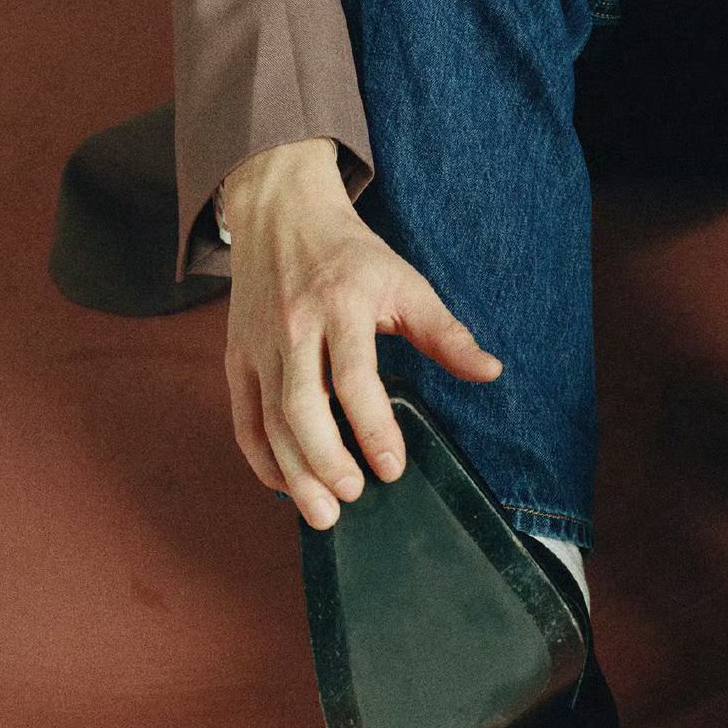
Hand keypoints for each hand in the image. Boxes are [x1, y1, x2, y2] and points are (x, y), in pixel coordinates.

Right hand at [220, 137, 501, 529]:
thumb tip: (491, 372)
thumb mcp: (405, 281)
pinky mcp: (235, 357)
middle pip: (302, 405)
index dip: (374, 427)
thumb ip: (445, 332)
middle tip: (353, 496)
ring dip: (293, 472)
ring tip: (322, 512)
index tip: (393, 468)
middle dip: (325, 460)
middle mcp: (295, 326)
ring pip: (269, 420)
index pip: (355, 375)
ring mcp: (259, 344)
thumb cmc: (351, 255)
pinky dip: (261, 458)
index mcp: (342, 304)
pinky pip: (243, 418)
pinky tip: (285, 484)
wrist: (282, 215)